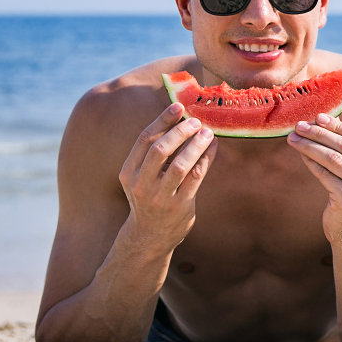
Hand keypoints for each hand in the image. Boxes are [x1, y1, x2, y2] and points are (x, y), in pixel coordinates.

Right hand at [117, 103, 217, 248]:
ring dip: (196, 145)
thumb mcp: (141, 176)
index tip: (178, 106)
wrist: (149, 236)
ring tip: (208, 133)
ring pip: (180, 165)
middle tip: (196, 121)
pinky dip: (206, 159)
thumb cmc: (149, 196)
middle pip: (160, 150)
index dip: (162, 120)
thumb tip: (179, 119)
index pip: (144, 140)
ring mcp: (160, 197)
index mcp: (128, 172)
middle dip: (180, 131)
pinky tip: (213, 148)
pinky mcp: (180, 207)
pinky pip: (196, 178)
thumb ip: (155, 153)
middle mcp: (141, 185)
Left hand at [288, 113, 341, 243]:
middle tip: (300, 126)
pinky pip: (325, 174)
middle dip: (320, 133)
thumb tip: (328, 118)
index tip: (318, 117)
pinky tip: (301, 155)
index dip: (338, 125)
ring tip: (294, 138)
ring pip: (333, 158)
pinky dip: (311, 162)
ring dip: (310, 146)